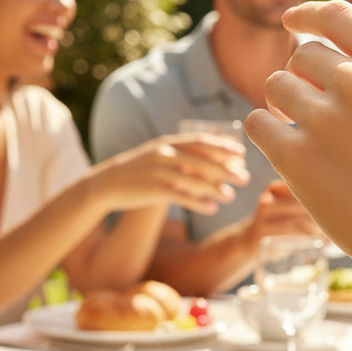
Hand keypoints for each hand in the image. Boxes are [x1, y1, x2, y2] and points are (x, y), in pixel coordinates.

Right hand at [87, 133, 249, 215]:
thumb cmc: (140, 169)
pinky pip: (180, 197)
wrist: (106, 183)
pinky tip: (212, 209)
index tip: (242, 154)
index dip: (223, 147)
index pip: (201, 141)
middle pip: (203, 161)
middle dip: (227, 169)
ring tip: (230, 197)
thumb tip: (214, 160)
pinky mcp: (152, 190)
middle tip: (246, 178)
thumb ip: (183, 155)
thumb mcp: (159, 154)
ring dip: (215, 189)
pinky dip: (198, 203)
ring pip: (194, 180)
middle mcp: (165, 154)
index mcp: (168, 142)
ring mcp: (158, 172)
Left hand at [244, 1, 351, 316]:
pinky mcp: (295, 156)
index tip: (292, 22)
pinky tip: (289, 156)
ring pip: (276, 86)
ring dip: (285, 107)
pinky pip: (257, 123)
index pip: (337, 16)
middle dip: (305, 79)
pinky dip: (267, 135)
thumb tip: (337, 60)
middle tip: (321, 118)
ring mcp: (325, 117)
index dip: (307, 15)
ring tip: (312, 140)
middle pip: (303, 56)